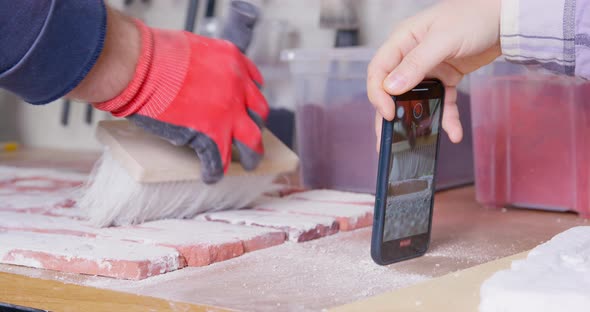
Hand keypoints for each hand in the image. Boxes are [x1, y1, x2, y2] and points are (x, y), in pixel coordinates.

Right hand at [91, 16, 267, 183]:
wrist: (139, 66)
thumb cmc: (154, 53)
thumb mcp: (194, 47)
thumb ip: (207, 64)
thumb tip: (202, 78)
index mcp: (234, 62)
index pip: (254, 84)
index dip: (251, 100)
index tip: (248, 108)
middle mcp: (238, 87)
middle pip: (258, 114)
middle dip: (255, 126)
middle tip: (250, 137)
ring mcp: (228, 114)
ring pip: (252, 141)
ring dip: (251, 155)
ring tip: (248, 165)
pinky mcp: (211, 136)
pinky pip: (221, 160)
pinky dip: (216, 171)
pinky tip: (211, 176)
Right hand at [367, 0, 501, 149]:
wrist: (506, 18)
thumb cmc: (474, 16)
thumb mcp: (443, 39)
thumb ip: (417, 63)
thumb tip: (390, 88)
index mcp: (402, 41)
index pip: (378, 71)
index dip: (378, 94)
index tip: (388, 113)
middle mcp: (411, 56)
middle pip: (392, 89)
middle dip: (391, 115)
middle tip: (387, 139)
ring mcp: (429, 69)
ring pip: (415, 99)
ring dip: (418, 121)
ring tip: (416, 142)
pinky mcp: (446, 78)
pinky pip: (442, 102)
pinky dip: (446, 117)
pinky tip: (453, 132)